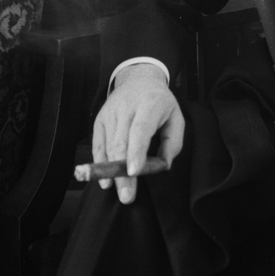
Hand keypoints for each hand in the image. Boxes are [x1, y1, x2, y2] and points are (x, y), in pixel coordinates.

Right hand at [92, 64, 184, 203]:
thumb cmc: (160, 103)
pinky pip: (98, 145)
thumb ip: (173, 143)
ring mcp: (110, 113)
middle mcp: (126, 107)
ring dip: (112, 172)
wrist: (138, 79)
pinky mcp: (99, 120)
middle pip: (121, 142)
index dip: (136, 151)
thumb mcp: (176, 117)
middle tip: (128, 196)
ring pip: (109, 146)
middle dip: (123, 172)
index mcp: (150, 104)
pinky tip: (105, 181)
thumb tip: (162, 165)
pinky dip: (100, 164)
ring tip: (122, 193)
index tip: (134, 172)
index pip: (140, 129)